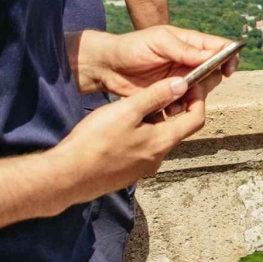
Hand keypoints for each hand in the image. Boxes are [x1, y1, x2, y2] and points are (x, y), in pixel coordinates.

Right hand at [50, 76, 206, 203]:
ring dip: (152, 121)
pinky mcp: (126, 172)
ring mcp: (141, 168)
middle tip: (158, 91)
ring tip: (133, 106)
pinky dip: (139, 134)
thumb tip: (181, 84)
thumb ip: (156, 96)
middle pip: (177, 129)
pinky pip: (141, 149)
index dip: (196, 99)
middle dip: (172, 108)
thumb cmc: (94, 143)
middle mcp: (157, 159)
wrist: (66, 177)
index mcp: (162, 142)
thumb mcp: (127, 110)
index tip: (188, 84)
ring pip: (157, 138)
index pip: (196, 119)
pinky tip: (119, 126)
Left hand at [76, 26, 238, 96]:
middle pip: (214, 72)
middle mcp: (188, 61)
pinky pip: (184, 104)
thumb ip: (184, 49)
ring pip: (201, 90)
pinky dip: (181, 107)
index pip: (218, 47)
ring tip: (178, 98)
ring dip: (195, 96)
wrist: (106, 68)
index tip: (229, 68)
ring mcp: (179, 79)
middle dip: (209, 80)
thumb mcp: (159, 42)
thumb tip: (212, 55)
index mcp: (189, 43)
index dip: (229, 56)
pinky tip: (169, 107)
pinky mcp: (169, 96)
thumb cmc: (131, 47)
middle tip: (195, 85)